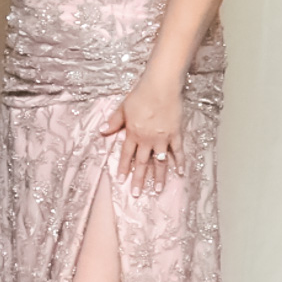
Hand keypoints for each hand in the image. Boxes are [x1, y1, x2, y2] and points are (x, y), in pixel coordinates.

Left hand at [100, 73, 184, 195]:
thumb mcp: (123, 107)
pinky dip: (180, 162)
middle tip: (136, 194)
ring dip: (158, 177)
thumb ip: (114, 121)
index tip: (121, 181)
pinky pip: (178, 151)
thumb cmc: (141, 94)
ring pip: (160, 162)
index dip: (124, 168)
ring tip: (157, 190)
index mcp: (133, 133)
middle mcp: (147, 139)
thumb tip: (101, 131)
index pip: (127, 155)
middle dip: (139, 179)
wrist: (160, 87)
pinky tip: (180, 173)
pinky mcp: (175, 134)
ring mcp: (162, 138)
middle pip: (142, 163)